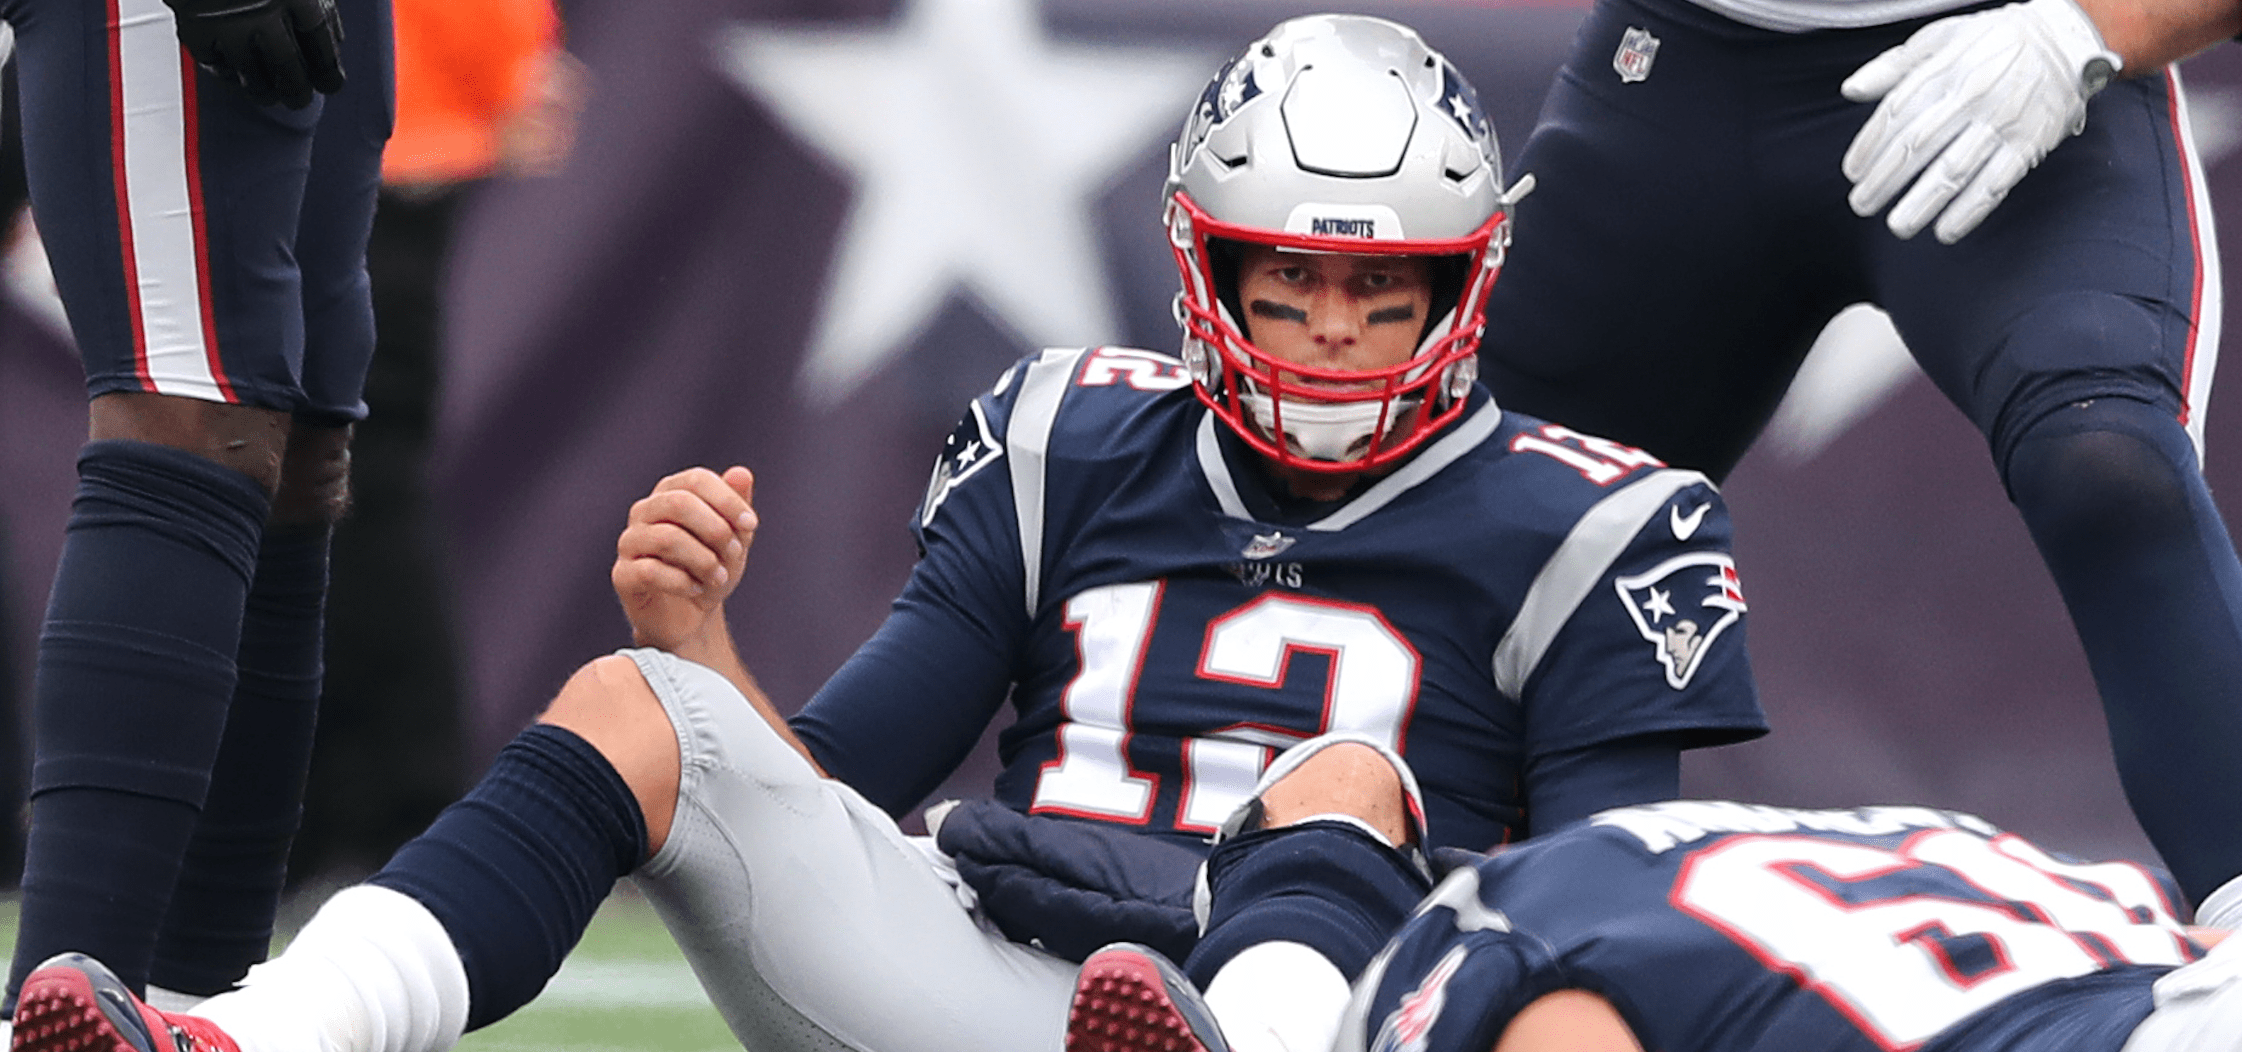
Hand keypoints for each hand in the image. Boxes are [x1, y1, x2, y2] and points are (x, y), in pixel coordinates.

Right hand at [162, 0, 345, 108]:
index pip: (320, 45)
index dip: (328, 70)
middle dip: (297, 91)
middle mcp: (263, 8)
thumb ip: (316, 1)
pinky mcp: (194, 24)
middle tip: (299, 99)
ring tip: (268, 94)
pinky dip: (224, 73)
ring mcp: (227, 20)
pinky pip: (212, 62)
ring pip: (250, 73)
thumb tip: (334, 38)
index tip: (332, 84)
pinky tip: (233, 74)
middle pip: (288, 67)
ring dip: (262, 89)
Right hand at [612, 466, 757, 652]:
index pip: (696, 480)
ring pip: (667, 538)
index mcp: (671, 493)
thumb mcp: (735, 538)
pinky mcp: (623, 574)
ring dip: (704, 560)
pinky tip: (696, 589)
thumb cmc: (711, 569)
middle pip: (679, 503)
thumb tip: (741, 473)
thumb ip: (738, 506)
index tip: (751, 524)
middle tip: (734, 553)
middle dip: (716, 530)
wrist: (692, 616)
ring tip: (719, 577)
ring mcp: (630, 542)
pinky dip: (683, 582)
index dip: (727, 500)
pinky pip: (651, 571)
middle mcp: (645, 512)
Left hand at [1840, 0, 2118, 243]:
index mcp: (1945, 68)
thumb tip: (1851, 89)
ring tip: (1896, 226)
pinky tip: (1945, 231)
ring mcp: (2003, 121)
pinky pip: (1996, 184)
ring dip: (1921, 203)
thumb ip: (1893, 65)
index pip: (1896, 112)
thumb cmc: (1994, 40)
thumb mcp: (1941, 37)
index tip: (1852, 172)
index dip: (1869, 146)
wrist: (2065, 39)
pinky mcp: (2030, 143)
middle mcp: (1972, 95)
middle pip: (1918, 145)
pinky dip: (1969, 211)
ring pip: (1954, 170)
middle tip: (1862, 204)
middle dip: (1885, 180)